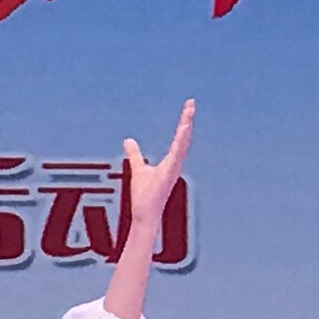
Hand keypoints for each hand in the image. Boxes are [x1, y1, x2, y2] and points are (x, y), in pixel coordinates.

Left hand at [122, 97, 194, 239]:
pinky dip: (180, 143)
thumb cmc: (144, 195)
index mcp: (170, 162)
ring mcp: (173, 169)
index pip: (179, 138)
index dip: (183, 123)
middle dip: (187, 120)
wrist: (144, 214)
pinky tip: (183, 131)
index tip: (188, 108)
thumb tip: (128, 141)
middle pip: (184, 138)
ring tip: (188, 113)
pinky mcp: (169, 174)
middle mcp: (175, 163)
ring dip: (185, 129)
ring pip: (182, 145)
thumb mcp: (137, 168)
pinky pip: (176, 155)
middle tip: (191, 104)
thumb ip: (135, 154)